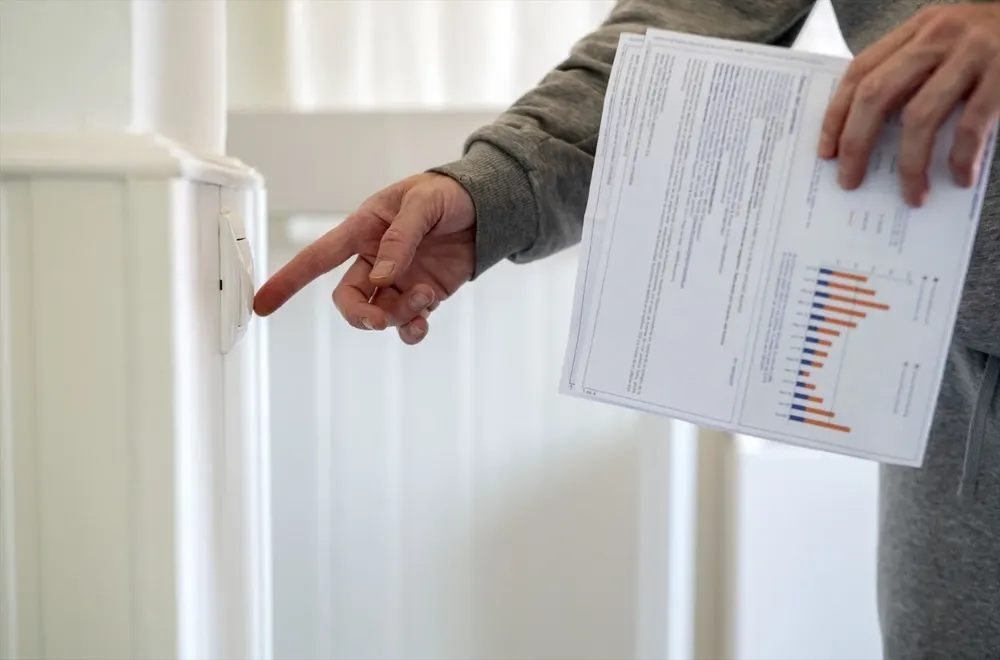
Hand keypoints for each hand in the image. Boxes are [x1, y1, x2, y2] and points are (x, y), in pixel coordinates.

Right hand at [253, 173, 475, 344]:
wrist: (485, 208)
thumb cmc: (446, 193)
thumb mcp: (422, 203)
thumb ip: (401, 238)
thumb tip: (383, 276)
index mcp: (364, 230)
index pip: (317, 257)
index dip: (288, 280)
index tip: (262, 304)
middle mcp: (374, 259)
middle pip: (348, 299)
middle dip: (361, 315)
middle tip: (382, 319)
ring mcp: (398, 280)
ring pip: (380, 314)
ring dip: (398, 316)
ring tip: (426, 298)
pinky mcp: (422, 294)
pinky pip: (406, 323)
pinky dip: (412, 330)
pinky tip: (424, 321)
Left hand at [818, 3, 999, 205]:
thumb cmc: (996, 43)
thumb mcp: (948, 43)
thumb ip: (913, 73)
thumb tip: (872, 134)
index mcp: (918, 30)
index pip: (859, 72)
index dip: (836, 114)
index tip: (826, 152)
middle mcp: (939, 36)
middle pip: (876, 94)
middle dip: (856, 143)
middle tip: (850, 181)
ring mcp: (973, 53)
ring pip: (920, 116)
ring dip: (910, 164)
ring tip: (913, 195)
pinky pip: (971, 126)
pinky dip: (960, 158)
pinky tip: (958, 178)